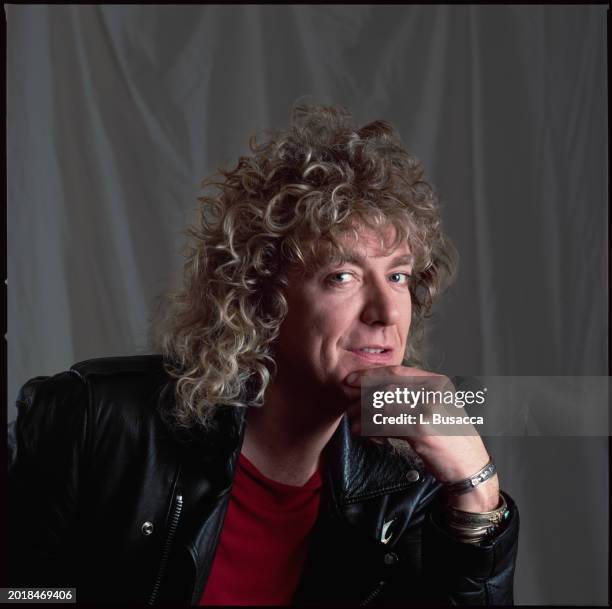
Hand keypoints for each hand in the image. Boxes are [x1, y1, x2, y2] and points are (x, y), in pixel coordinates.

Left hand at [344, 365, 499, 511]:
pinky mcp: (421, 429)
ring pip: (382, 405)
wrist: (471, 467)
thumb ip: (410, 396)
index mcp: (437, 382)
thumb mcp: (435, 408)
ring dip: (361, 414)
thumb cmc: (450, 438)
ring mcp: (428, 409)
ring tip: (351, 421)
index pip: (397, 372)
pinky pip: (385, 424)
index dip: (370, 374)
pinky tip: (360, 432)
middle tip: (347, 404)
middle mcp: (433, 392)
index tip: (350, 379)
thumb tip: (373, 391)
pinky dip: (368, 428)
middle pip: (386, 387)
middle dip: (362, 395)